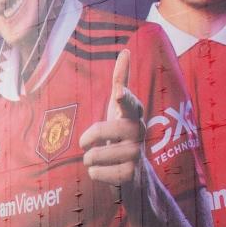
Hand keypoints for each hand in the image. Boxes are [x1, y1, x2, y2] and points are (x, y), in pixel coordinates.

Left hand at [79, 50, 146, 191]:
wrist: (136, 174)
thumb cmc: (121, 134)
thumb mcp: (118, 108)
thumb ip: (121, 81)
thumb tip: (126, 51)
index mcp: (133, 114)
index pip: (129, 103)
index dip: (123, 98)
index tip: (119, 93)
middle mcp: (139, 132)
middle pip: (100, 130)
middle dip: (86, 138)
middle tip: (88, 144)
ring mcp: (137, 154)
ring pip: (94, 155)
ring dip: (90, 159)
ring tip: (101, 159)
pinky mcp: (131, 175)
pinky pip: (96, 173)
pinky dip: (95, 174)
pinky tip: (107, 172)